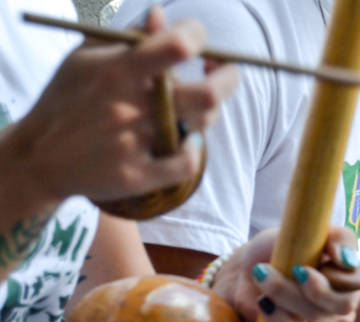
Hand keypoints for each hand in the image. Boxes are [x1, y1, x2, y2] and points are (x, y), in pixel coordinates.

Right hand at [13, 7, 237, 204]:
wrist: (39, 156)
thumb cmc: (69, 98)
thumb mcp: (86, 58)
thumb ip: (129, 36)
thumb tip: (162, 15)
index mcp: (117, 70)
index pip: (178, 45)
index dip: (199, 37)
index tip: (199, 40)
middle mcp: (129, 106)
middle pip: (207, 95)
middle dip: (228, 78)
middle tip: (225, 72)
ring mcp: (134, 143)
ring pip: (200, 125)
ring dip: (205, 112)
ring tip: (191, 106)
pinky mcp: (136, 175)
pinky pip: (187, 164)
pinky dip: (192, 152)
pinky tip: (185, 142)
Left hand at [213, 228, 359, 321]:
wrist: (246, 265)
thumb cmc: (279, 248)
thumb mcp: (305, 232)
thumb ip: (338, 239)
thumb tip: (346, 258)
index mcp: (348, 285)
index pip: (356, 286)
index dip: (330, 279)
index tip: (299, 266)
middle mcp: (339, 316)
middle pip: (331, 312)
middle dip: (295, 294)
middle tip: (266, 276)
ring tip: (262, 302)